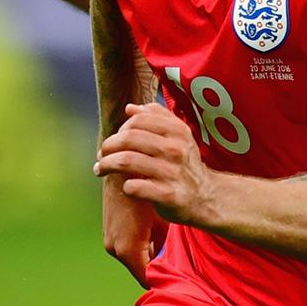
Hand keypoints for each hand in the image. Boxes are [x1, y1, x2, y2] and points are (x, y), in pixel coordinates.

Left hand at [94, 103, 215, 226]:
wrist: (205, 197)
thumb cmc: (184, 164)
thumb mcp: (178, 136)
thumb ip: (157, 118)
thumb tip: (130, 108)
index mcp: (177, 131)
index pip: (138, 120)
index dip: (120, 129)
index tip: (114, 141)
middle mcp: (176, 149)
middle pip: (128, 138)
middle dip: (108, 146)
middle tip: (102, 155)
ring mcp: (172, 173)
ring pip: (126, 161)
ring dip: (107, 165)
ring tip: (100, 169)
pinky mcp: (168, 195)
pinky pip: (134, 187)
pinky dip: (125, 186)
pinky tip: (125, 187)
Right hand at [101, 173, 165, 286]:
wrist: (123, 171)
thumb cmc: (148, 194)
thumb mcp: (163, 221)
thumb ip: (164, 245)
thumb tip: (168, 259)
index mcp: (129, 249)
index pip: (146, 277)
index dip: (161, 278)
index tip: (175, 276)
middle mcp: (115, 249)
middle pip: (139, 269)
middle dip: (154, 266)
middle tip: (173, 259)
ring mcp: (109, 242)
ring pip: (132, 258)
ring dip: (146, 255)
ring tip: (162, 242)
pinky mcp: (108, 233)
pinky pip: (126, 247)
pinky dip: (138, 245)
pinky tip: (149, 231)